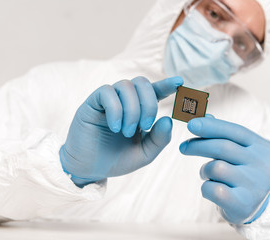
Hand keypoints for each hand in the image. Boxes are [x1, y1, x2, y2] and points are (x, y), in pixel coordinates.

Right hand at [60, 76, 183, 186]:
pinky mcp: (92, 103)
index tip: (180, 82)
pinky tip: (115, 127)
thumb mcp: (144, 154)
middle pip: (141, 83)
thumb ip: (159, 139)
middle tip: (145, 126)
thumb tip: (168, 119)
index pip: (154, 91)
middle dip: (149, 103)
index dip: (167, 84)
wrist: (89, 168)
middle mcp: (124, 101)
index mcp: (139, 110)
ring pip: (125, 86)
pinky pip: (107, 92)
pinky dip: (116, 110)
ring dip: (132, 110)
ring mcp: (108, 100)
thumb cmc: (116, 159)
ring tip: (127, 132)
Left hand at [179, 115, 269, 223]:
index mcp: (265, 149)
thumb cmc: (243, 174)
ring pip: (217, 167)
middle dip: (199, 145)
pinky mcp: (243, 204)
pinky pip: (213, 189)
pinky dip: (206, 188)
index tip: (191, 124)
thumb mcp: (240, 152)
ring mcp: (256, 187)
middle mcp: (265, 166)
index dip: (211, 126)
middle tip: (183, 147)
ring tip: (208, 174)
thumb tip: (205, 116)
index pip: (236, 131)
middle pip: (223, 147)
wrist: (256, 208)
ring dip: (205, 170)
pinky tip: (211, 189)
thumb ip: (224, 135)